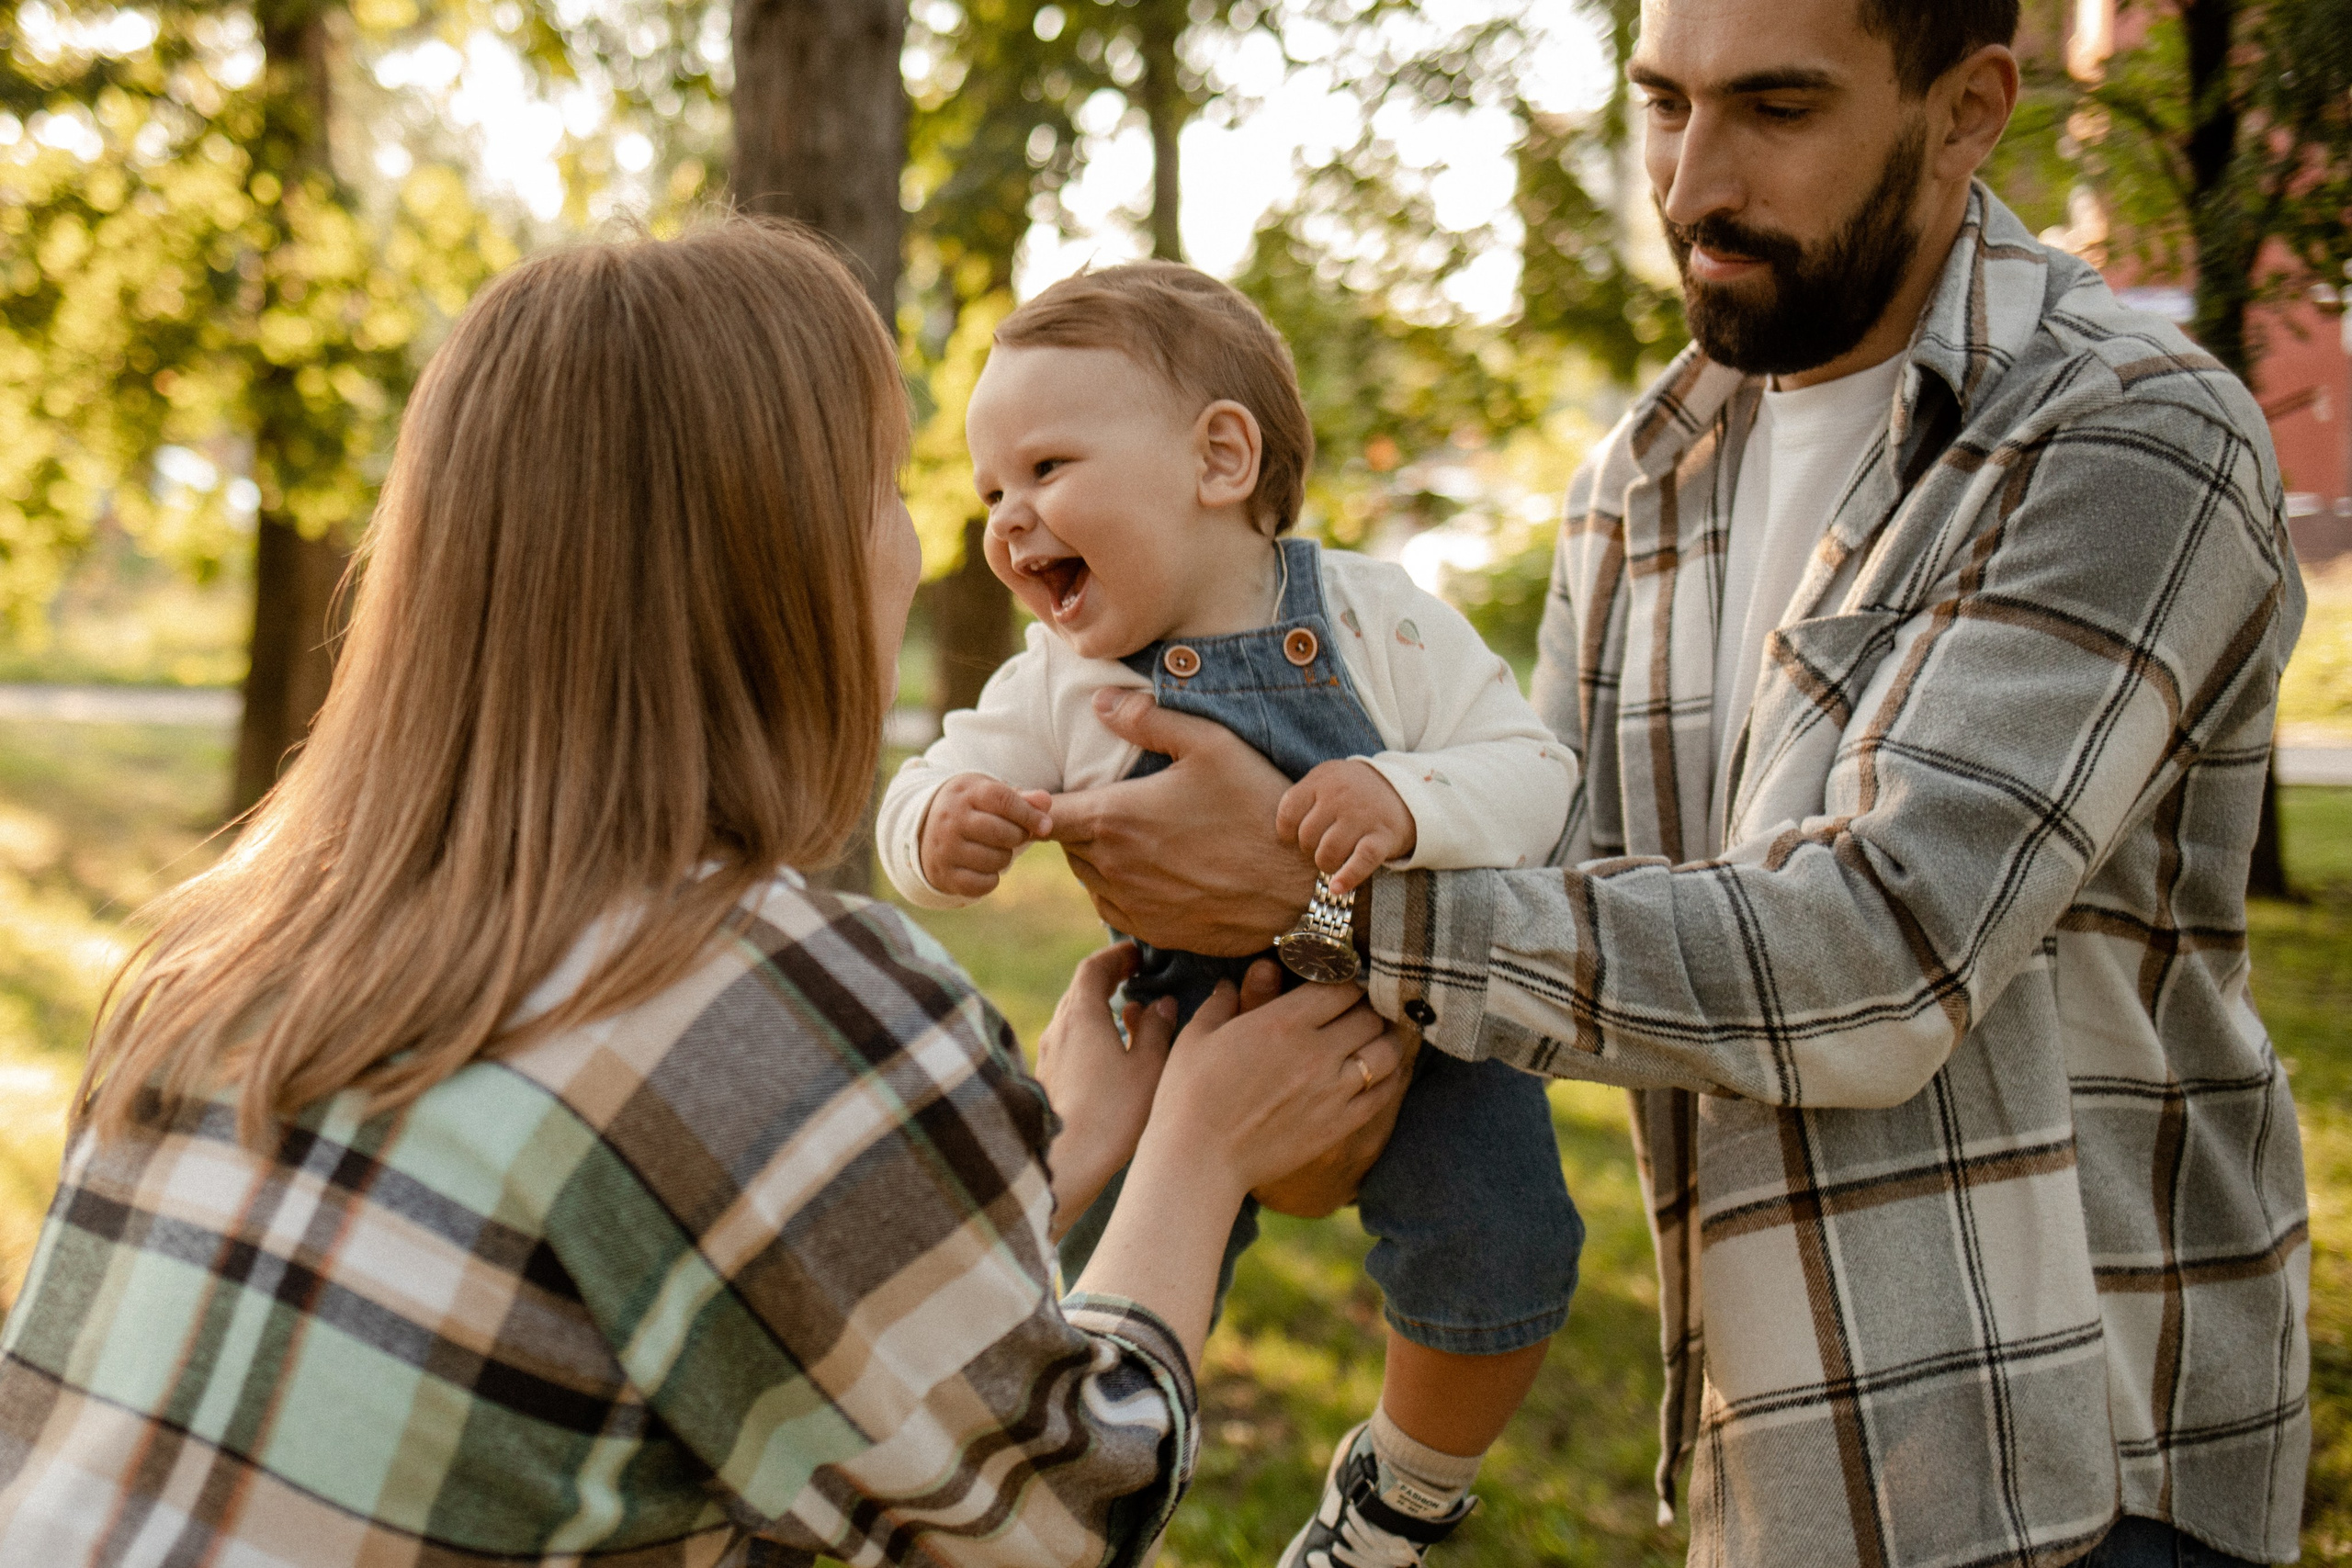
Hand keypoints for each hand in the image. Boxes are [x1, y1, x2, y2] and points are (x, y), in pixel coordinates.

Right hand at [920, 772, 1053, 898]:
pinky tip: (983, 867)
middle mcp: (950, 819)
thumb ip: (1021, 798)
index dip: (1029, 814)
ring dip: (1004, 858)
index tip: (1045, 826)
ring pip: (995, 861)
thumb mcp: (989, 794)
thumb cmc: (970, 808)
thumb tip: (1045, 801)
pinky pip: (982, 885)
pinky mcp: (943, 874)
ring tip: (994, 849)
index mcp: (965, 793)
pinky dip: (990, 880)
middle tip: (1013, 836)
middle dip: (1018, 837)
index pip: (1003, 800)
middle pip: (1002, 833)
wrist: (924, 829)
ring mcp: (944, 848)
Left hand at [1034, 944, 1178, 1238]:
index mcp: (1081, 1014)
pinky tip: (1112, 1056)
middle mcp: (1058, 1028)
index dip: (1117, 956)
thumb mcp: (1148, 1068)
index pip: (1094, 968)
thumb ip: (1157, 1031)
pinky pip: (1071, 1043)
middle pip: (1081, 990)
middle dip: (1109, 980)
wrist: (1064, 1163)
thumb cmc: (1111, 1114)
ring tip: (1133, 1016)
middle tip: (1138, 979)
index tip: (1138, 955)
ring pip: (1075, 1019)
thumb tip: (1162, 1005)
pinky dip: (1092, 1035)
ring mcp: (1048, 1054)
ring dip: (1102, 1010)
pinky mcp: (1047, 1080)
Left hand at [1045, 690, 1315, 954]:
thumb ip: (1150, 719)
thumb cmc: (1258, 808)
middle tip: (1107, 803)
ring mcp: (1132, 904)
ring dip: (1096, 856)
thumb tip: (1102, 702)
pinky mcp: (1154, 931)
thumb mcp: (1212, 745)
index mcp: (1116, 818)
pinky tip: (1151, 870)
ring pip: (1087, 877)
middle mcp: (1113, 866)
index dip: (1028, 804)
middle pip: (1066, 844)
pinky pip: (1113, 908)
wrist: (1300, 887)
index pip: (1042, 814)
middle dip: (1077, 823)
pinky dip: (1118, 889)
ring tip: (1132, 836)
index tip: (1033, 796)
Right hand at [1221, 958, 1406, 1215]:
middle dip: (1366, 1008)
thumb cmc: (1189, 1095)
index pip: (1341, 987)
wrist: (1199, 1159)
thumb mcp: (1197, 1036)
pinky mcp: (1339, 1125)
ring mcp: (1333, 1091)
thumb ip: (1221, 1003)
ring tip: (1374, 1038)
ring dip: (1384, 1040)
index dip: (1345, 982)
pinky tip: (1379, 1072)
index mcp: (1283, 1022)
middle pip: (1370, 1016)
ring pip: (1386, 1052)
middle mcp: (1317, 1052)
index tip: (1339, 985)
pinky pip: (1383, 1093)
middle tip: (1358, 1010)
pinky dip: (1389, 1077)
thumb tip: (1229, 984)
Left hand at [1275, 759, 1416, 895]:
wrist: (1404, 790)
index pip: (1289, 812)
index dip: (1287, 831)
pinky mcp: (1383, 837)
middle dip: (1309, 848)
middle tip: (1321, 845)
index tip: (1294, 836)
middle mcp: (1341, 796)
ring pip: (1329, 852)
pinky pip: (1360, 862)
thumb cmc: (1354, 790)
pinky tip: (1336, 887)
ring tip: (1332, 860)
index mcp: (1322, 780)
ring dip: (1326, 864)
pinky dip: (1347, 878)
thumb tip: (1282, 832)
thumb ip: (1304, 795)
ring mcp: (1363, 817)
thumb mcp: (1328, 778)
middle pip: (1307, 836)